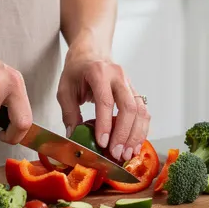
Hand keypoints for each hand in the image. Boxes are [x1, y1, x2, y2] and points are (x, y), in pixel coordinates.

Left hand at [57, 46, 149, 162]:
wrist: (91, 53)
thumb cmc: (77, 70)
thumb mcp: (65, 89)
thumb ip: (69, 113)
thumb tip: (74, 138)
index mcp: (98, 73)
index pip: (106, 101)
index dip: (105, 124)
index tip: (102, 143)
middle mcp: (118, 77)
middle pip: (129, 107)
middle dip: (124, 134)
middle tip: (117, 153)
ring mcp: (130, 84)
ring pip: (141, 111)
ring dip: (136, 135)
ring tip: (128, 154)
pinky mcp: (135, 93)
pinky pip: (143, 113)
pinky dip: (141, 131)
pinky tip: (134, 145)